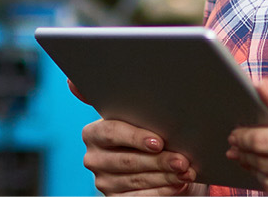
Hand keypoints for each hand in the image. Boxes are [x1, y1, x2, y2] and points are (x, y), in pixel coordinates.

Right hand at [70, 79, 197, 194]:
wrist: (160, 166)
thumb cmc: (153, 135)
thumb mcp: (144, 118)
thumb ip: (132, 104)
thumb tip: (81, 81)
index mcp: (94, 133)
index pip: (111, 132)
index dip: (135, 137)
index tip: (159, 142)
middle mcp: (94, 158)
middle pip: (127, 160)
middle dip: (159, 160)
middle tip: (182, 160)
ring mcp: (103, 181)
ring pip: (137, 180)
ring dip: (165, 176)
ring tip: (186, 171)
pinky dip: (163, 191)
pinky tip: (178, 184)